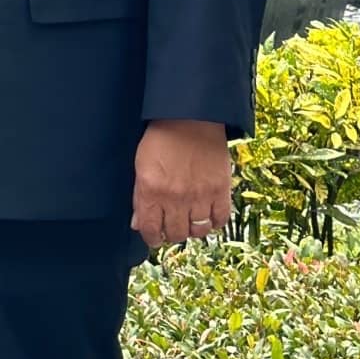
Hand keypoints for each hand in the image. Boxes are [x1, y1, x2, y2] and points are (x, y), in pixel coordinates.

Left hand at [133, 118, 230, 249]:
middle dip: (170, 234)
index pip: (150, 229)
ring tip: (188, 221)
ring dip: (191, 229)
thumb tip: (138, 224)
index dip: (151, 238)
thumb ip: (139, 197)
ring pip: (197, 231)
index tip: (153, 239)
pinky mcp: (221, 190)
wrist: (189, 119)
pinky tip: (207, 217)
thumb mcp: (141, 166)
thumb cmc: (160, 140)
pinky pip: (220, 220)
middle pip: (175, 234)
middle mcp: (175, 197)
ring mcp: (200, 195)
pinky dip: (213, 223)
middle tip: (171, 228)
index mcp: (151, 191)